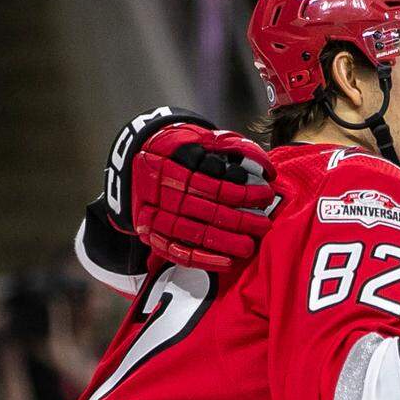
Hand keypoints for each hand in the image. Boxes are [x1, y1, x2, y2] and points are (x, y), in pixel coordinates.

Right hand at [128, 124, 276, 270]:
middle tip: (263, 225)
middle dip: (239, 220)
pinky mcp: (153, 236)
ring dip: (226, 242)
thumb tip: (265, 167)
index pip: (211, 183)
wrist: (134, 166)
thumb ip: (229, 147)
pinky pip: (179, 252)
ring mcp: (154, 216)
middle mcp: (160, 191)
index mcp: (170, 164)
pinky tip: (227, 262)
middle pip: (205, 210)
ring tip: (250, 246)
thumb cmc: (175, 151)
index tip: (264, 195)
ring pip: (194, 233)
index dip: (240, 192)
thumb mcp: (196, 138)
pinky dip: (204, 259)